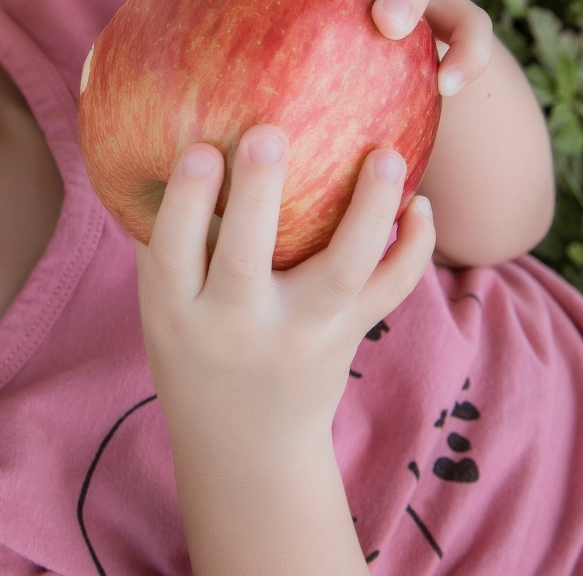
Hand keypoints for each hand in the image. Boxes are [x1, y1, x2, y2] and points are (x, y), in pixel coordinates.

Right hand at [137, 126, 435, 573]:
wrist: (247, 450)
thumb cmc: (195, 349)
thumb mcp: (162, 307)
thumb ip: (165, 237)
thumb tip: (161, 131)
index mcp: (176, 313)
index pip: (171, 254)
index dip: (184, 202)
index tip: (198, 149)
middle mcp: (235, 327)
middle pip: (245, 259)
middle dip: (255, 195)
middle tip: (268, 132)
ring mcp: (298, 335)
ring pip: (337, 273)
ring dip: (366, 213)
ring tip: (386, 156)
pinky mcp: (346, 337)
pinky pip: (386, 294)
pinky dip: (414, 251)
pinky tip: (421, 203)